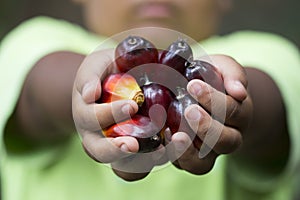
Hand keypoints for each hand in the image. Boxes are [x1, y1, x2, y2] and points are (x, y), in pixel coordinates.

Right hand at [72, 49, 166, 180]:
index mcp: (86, 115)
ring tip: (160, 150)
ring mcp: (119, 145)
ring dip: (142, 160)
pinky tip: (174, 144)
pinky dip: (160, 157)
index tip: (131, 105)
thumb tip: (89, 94)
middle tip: (133, 144)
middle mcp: (99, 135)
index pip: (90, 119)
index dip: (108, 115)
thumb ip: (89, 76)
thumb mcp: (95, 65)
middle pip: (102, 152)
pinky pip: (146, 162)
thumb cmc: (106, 69)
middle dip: (116, 150)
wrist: (121, 75)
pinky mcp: (140, 149)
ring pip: (124, 165)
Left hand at [167, 55, 252, 174]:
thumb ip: (233, 75)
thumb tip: (239, 92)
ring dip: (189, 152)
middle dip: (207, 127)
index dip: (214, 100)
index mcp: (238, 114)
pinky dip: (171, 156)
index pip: (232, 111)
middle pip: (225, 142)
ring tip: (175, 135)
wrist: (197, 89)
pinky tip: (162, 141)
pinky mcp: (186, 157)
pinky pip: (182, 165)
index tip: (193, 85)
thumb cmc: (210, 77)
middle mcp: (227, 137)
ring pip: (203, 164)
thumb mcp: (223, 67)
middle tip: (189, 110)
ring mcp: (206, 152)